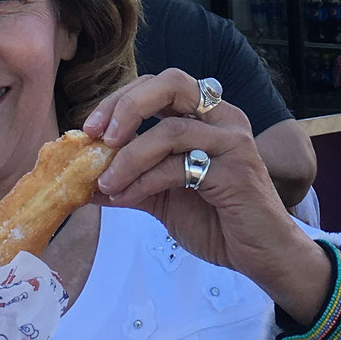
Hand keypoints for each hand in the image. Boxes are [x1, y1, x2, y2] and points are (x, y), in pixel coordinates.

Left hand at [83, 71, 331, 323]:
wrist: (260, 255)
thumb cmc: (216, 220)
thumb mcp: (162, 196)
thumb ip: (128, 181)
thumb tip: (80, 181)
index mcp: (208, 114)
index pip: (160, 85)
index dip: (121, 98)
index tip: (89, 128)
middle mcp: (224, 117)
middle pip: (172, 84)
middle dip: (127, 106)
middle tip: (98, 136)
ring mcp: (233, 141)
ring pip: (171, 129)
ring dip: (129, 156)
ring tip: (106, 182)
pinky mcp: (236, 170)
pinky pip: (180, 166)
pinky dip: (144, 181)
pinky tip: (125, 197)